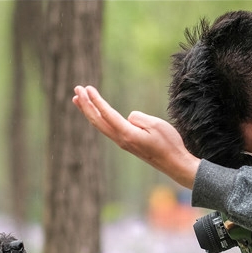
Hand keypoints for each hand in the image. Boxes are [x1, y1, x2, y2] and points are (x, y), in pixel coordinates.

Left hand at [72, 85, 201, 188]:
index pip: (107, 115)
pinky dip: (98, 118)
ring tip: (78, 99)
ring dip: (89, 111)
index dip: (96, 101)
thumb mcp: (156, 126)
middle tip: (76, 89)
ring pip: (100, 125)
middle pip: (97, 121)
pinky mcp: (127, 144)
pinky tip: (96, 114)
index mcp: (127, 134)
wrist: (175, 164)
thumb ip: (138, 118)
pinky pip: (108, 128)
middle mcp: (121, 140)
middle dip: (86, 105)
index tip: (88, 88)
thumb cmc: (169, 144)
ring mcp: (123, 143)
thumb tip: (128, 118)